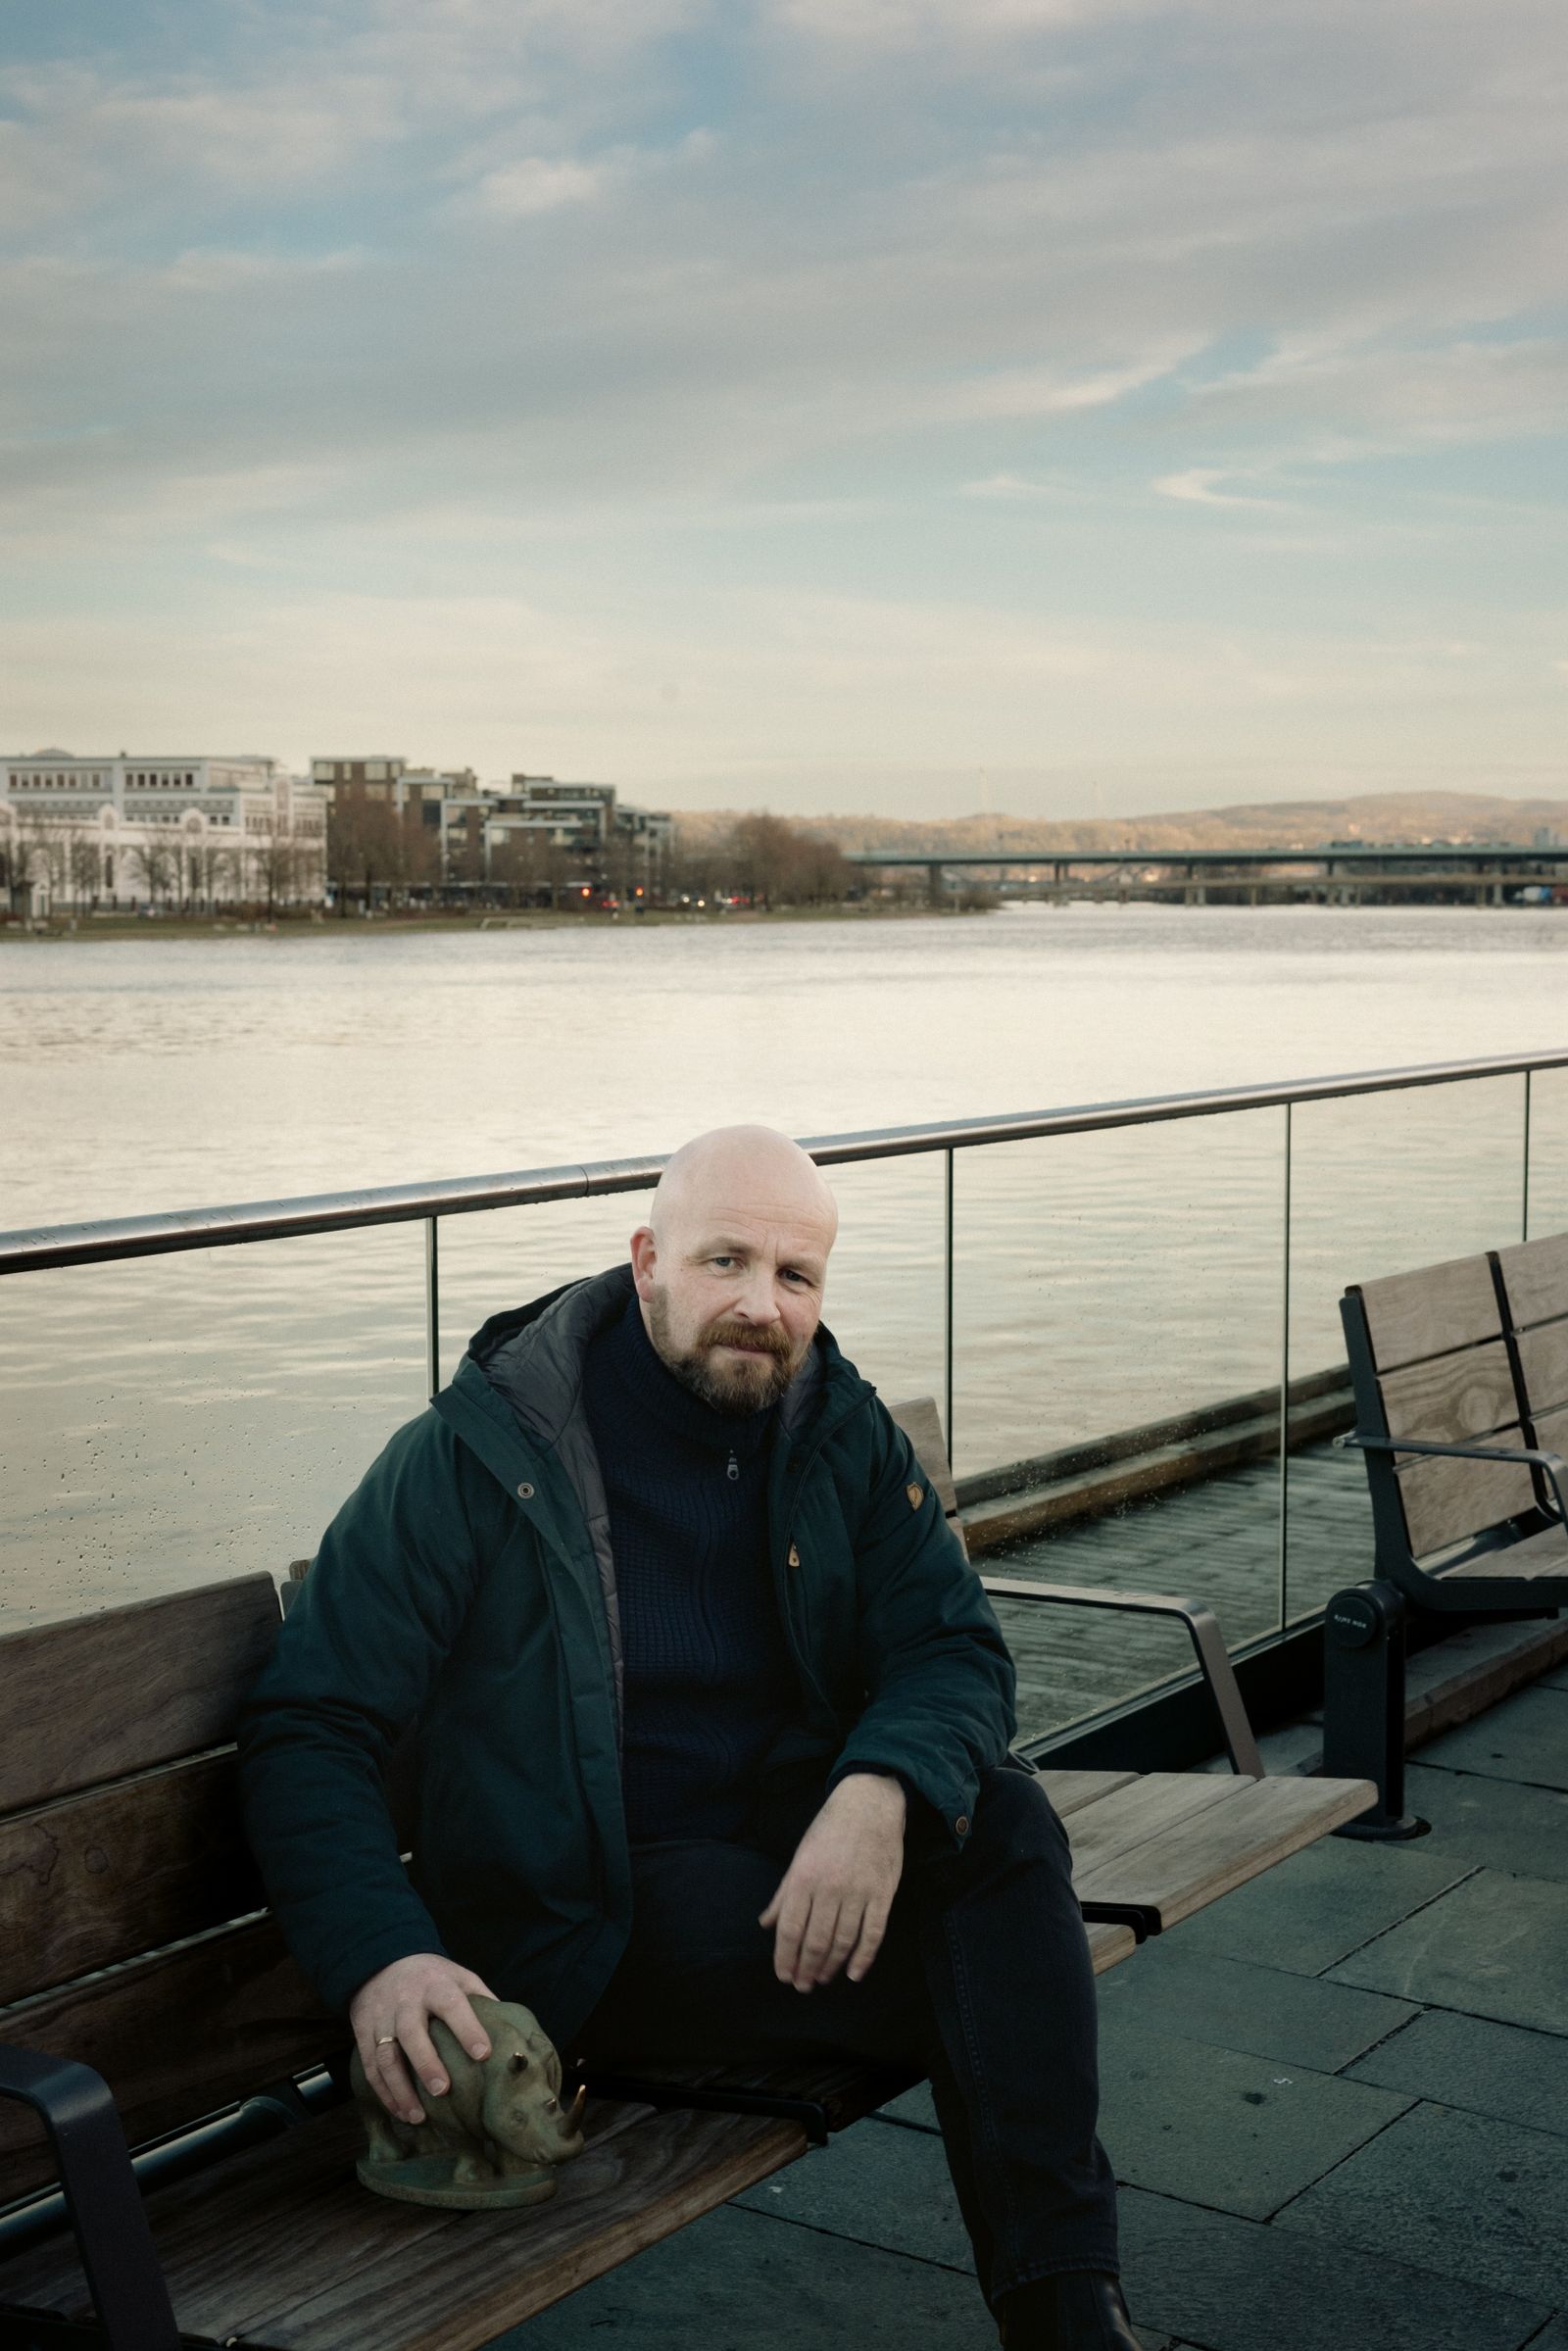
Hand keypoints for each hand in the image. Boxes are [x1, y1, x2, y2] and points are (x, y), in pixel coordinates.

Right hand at [349, 1952, 496, 2124]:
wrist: (381, 1963)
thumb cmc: (431, 1977)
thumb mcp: (459, 1976)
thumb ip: (481, 2000)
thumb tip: (510, 2032)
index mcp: (435, 1985)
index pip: (452, 2005)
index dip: (467, 2028)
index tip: (483, 2054)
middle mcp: (406, 2001)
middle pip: (412, 2032)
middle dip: (426, 2063)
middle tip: (443, 2091)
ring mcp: (382, 2018)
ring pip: (386, 2056)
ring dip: (400, 2088)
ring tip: (418, 2116)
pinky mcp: (363, 2033)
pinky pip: (371, 2067)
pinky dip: (384, 2092)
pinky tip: (399, 2111)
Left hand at [759, 1773, 905, 1992]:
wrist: (870, 1803)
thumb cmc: (829, 1829)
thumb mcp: (800, 1856)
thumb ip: (784, 1894)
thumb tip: (766, 1924)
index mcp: (804, 1877)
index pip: (791, 1929)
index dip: (785, 1957)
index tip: (784, 1976)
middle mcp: (830, 1887)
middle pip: (815, 1940)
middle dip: (806, 1968)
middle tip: (803, 1985)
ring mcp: (859, 1892)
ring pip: (843, 1941)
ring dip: (831, 1966)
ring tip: (823, 1979)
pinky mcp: (883, 1894)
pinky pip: (873, 1933)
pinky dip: (864, 1957)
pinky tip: (854, 1973)